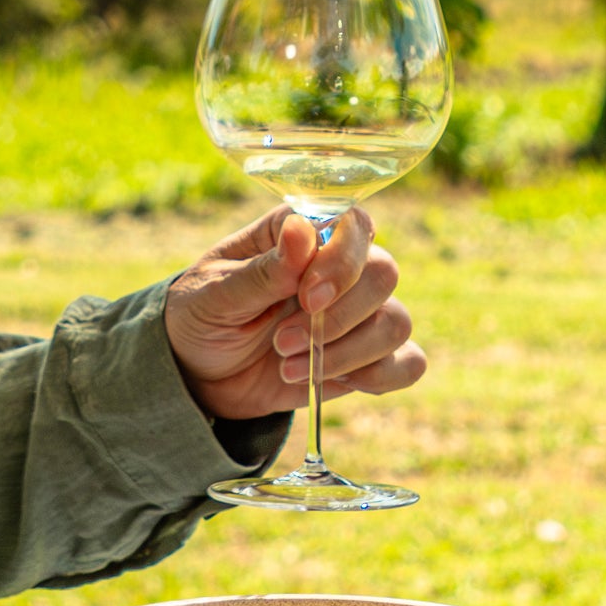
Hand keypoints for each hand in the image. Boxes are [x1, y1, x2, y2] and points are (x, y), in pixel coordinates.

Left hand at [163, 205, 425, 423]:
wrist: (197, 375)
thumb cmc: (199, 318)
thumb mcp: (214, 294)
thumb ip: (263, 269)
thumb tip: (301, 229)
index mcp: (300, 234)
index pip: (354, 225)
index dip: (342, 262)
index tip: (306, 297)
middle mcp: (337, 268)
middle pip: (384, 273)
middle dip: (339, 317)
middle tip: (283, 341)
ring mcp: (356, 313)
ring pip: (397, 322)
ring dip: (346, 353)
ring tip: (289, 366)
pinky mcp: (364, 358)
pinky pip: (408, 362)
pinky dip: (379, 376)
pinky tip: (332, 381)